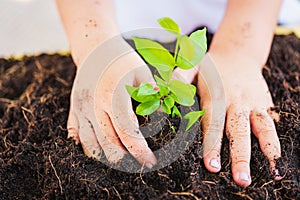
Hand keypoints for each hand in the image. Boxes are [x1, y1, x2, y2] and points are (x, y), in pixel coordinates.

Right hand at [67, 38, 156, 168]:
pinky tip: (97, 153)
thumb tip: (164, 117)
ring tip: (120, 163)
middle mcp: (94, 105)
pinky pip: (75, 134)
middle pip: (108, 143)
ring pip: (89, 144)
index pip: (127, 131)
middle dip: (125, 160)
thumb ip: (152, 95)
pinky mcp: (74, 109)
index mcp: (113, 96)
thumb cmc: (123, 60)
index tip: (150, 161)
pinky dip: (85, 147)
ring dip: (105, 158)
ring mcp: (81, 109)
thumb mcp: (142, 72)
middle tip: (138, 166)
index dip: (139, 150)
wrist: (96, 48)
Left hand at [175, 52, 280, 186]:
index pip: (213, 123)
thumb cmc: (211, 65)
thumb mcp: (192, 64)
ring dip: (265, 150)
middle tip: (240, 179)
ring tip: (270, 172)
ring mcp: (252, 103)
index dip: (212, 144)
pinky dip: (275, 141)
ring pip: (260, 128)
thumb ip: (180, 76)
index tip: (212, 165)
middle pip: (238, 131)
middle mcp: (236, 102)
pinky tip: (276, 158)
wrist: (238, 53)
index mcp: (216, 95)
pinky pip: (271, 124)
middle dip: (239, 156)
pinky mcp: (264, 104)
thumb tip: (164, 90)